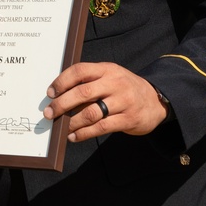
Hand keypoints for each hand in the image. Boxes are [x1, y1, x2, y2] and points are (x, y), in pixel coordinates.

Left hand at [43, 62, 167, 141]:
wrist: (156, 100)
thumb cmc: (124, 88)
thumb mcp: (110, 76)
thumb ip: (89, 81)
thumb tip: (59, 96)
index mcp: (107, 69)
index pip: (80, 71)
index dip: (62, 81)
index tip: (50, 92)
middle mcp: (115, 83)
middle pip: (83, 92)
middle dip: (62, 104)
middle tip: (49, 113)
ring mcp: (123, 101)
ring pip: (91, 112)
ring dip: (71, 122)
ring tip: (61, 127)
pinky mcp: (128, 119)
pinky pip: (101, 128)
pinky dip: (84, 133)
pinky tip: (74, 136)